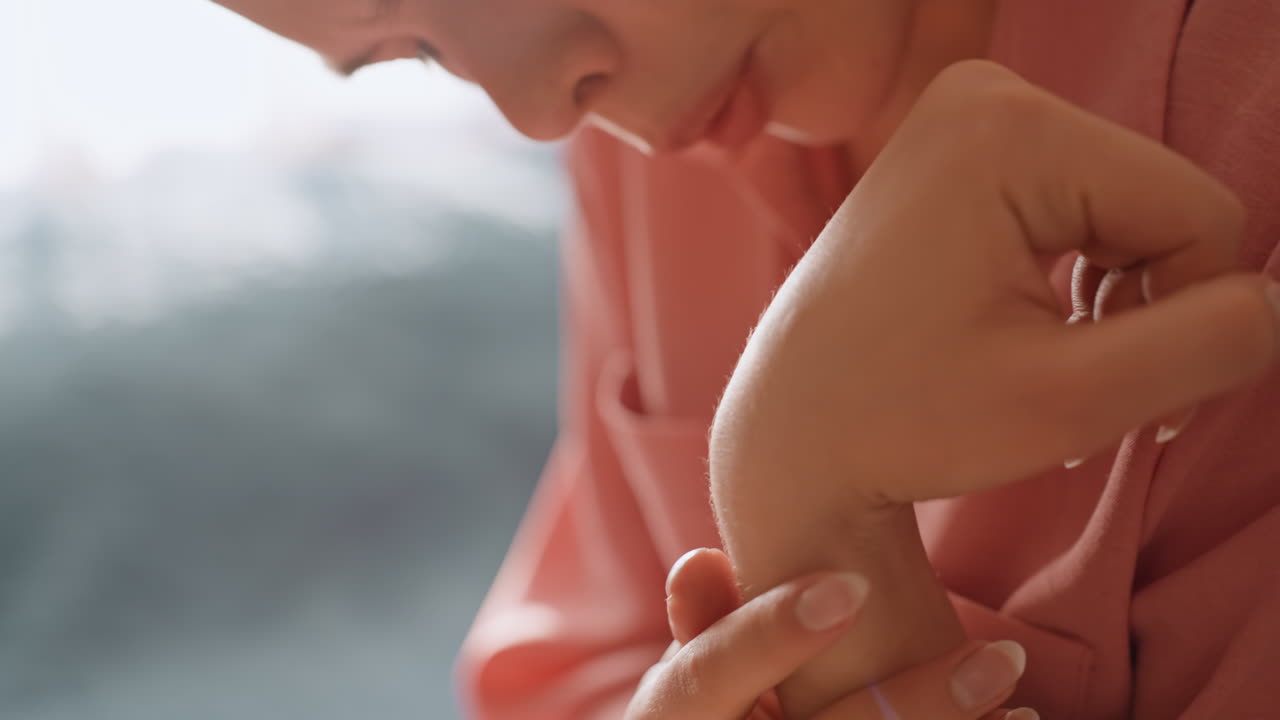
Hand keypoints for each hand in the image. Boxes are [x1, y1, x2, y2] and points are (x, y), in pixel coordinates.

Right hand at [624, 548, 1038, 719]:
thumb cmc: (712, 711)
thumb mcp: (693, 674)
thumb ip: (708, 622)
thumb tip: (705, 558)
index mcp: (679, 716)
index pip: (710, 676)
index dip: (770, 635)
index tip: (849, 585)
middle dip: (911, 703)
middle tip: (997, 659)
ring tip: (1020, 704)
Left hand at [713, 58, 1278, 512]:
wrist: (787, 432)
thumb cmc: (901, 422)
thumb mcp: (1075, 400)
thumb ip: (1212, 343)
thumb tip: (1278, 302)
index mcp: (1010, 130)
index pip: (1201, 212)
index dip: (1191, 319)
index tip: (1132, 403)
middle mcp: (984, 96)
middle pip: (1164, 203)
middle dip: (1148, 311)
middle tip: (1088, 397)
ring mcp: (964, 119)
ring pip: (1128, 210)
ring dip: (1115, 306)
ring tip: (1049, 376)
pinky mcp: (956, 154)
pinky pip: (1074, 208)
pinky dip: (1075, 282)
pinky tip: (1028, 339)